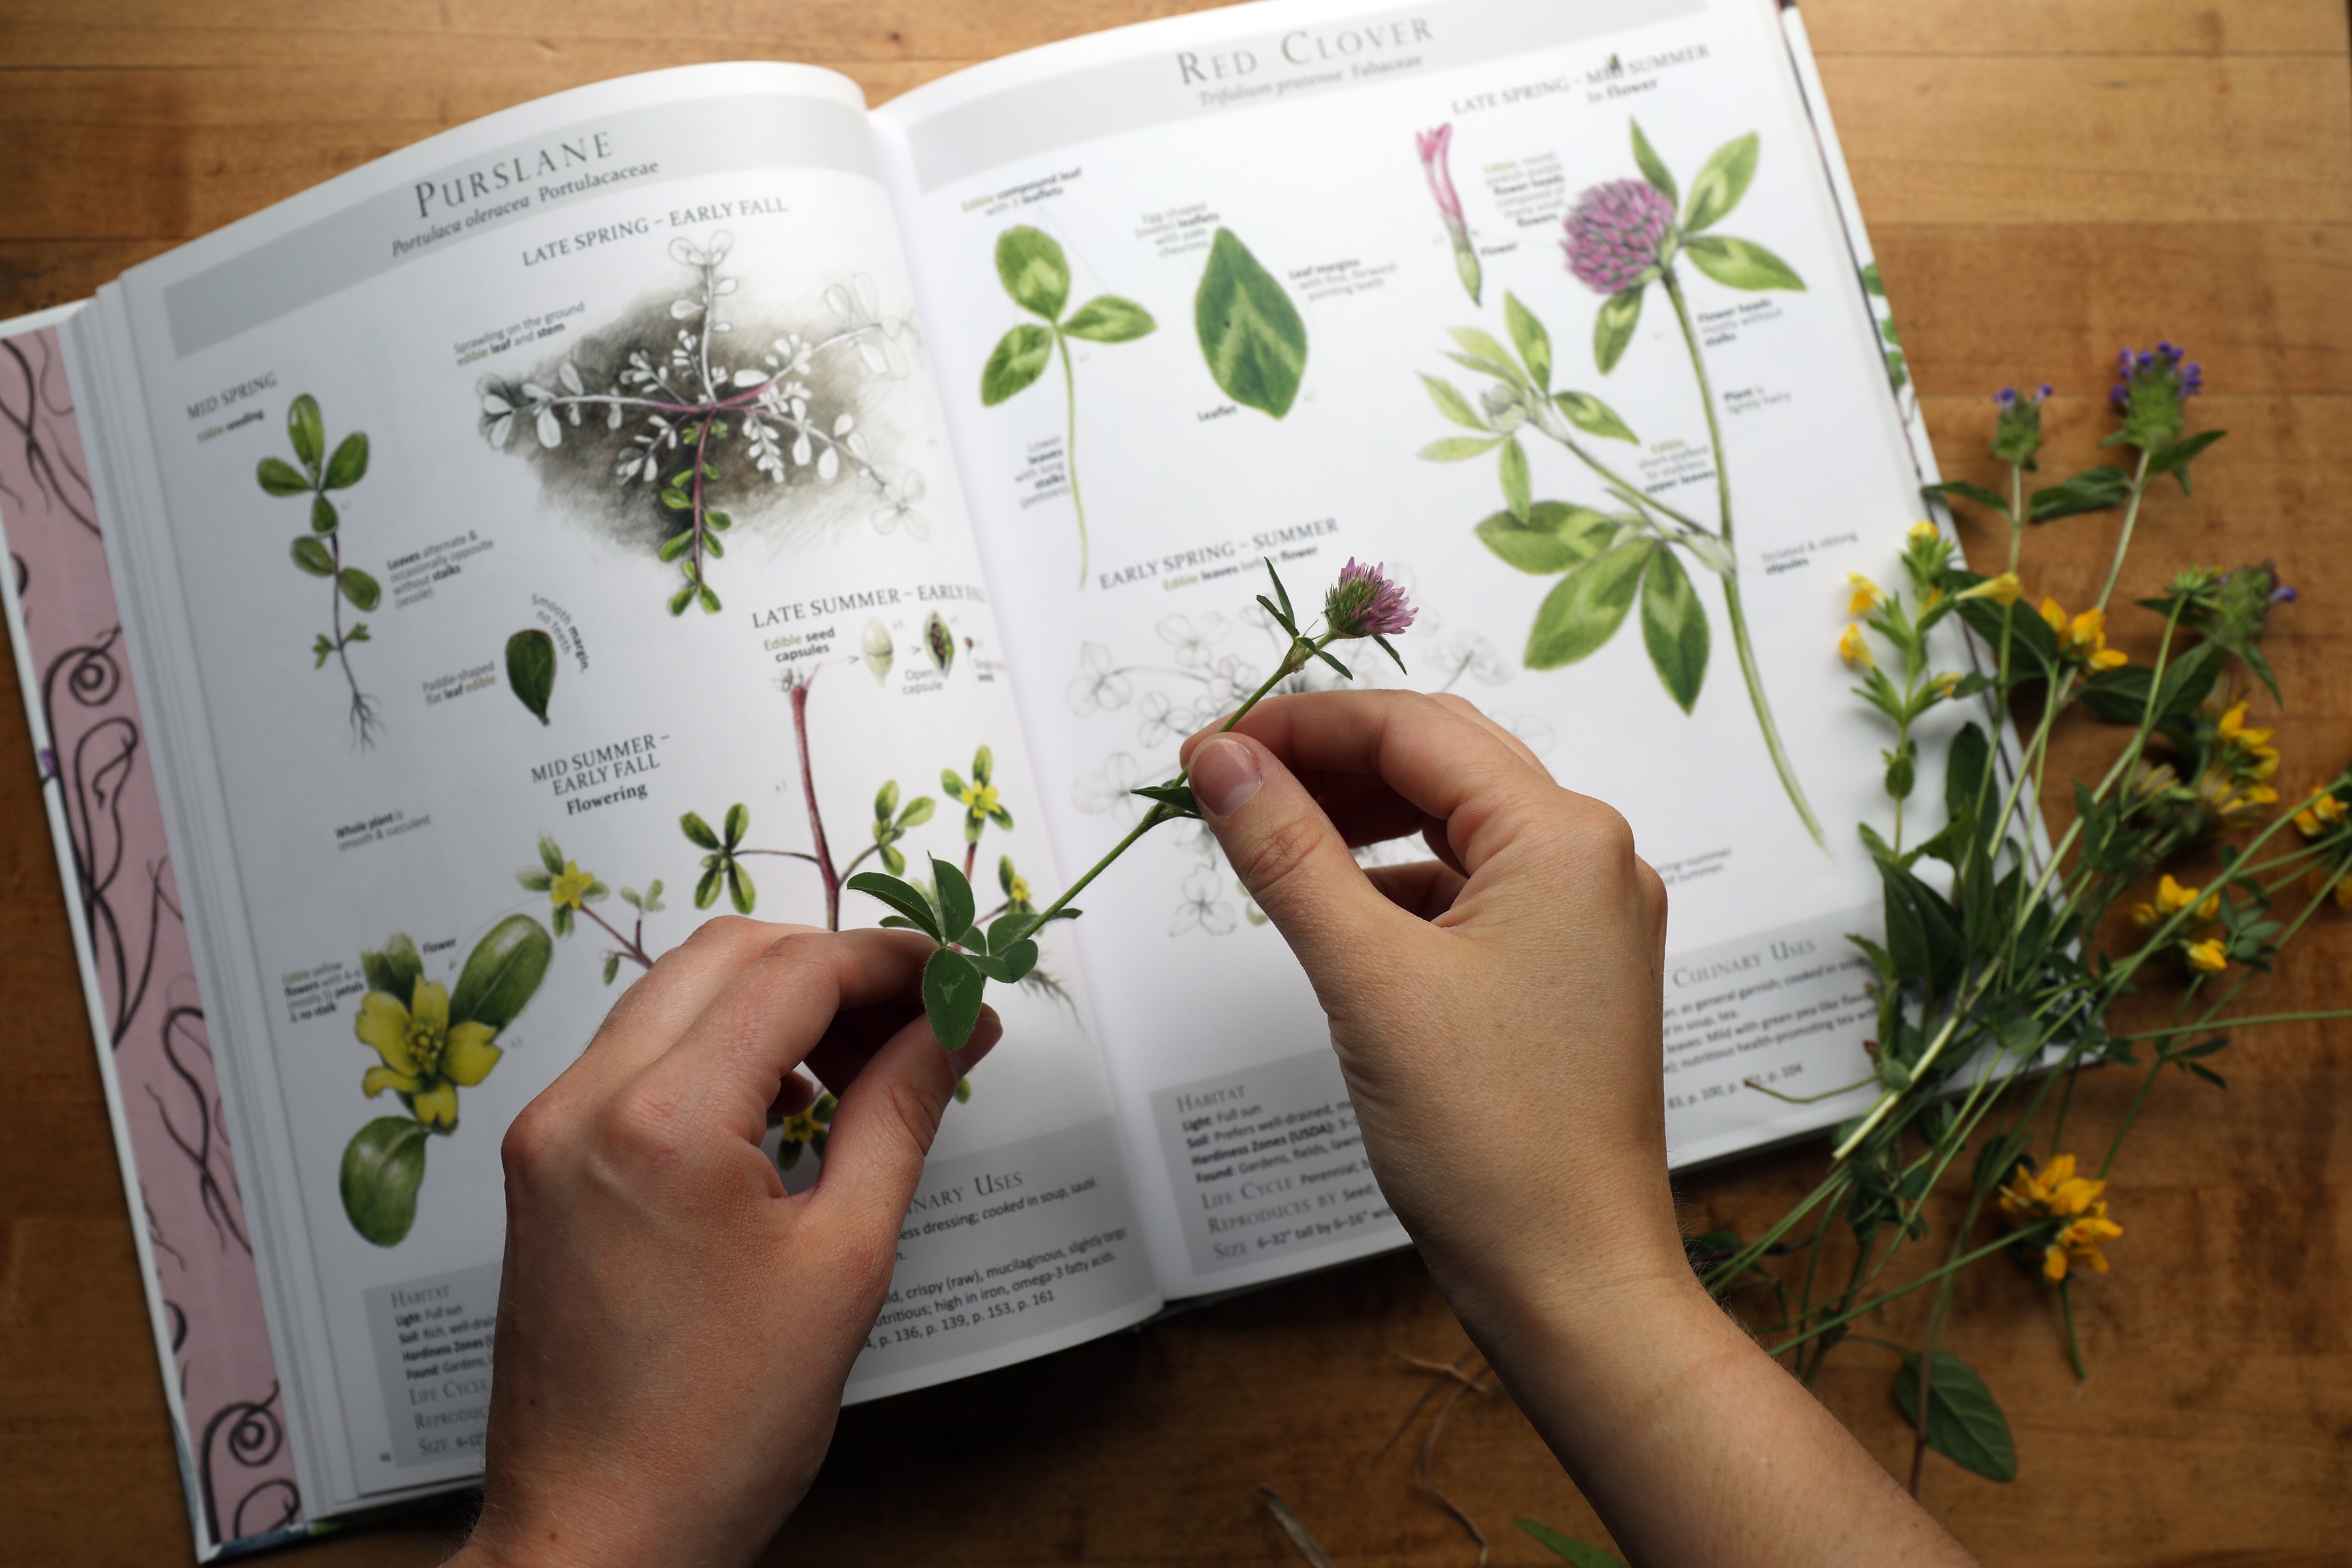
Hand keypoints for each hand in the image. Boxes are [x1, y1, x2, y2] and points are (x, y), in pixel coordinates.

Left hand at [454, 920, 996, 1567]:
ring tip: (866, 1064)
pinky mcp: (544, 1163)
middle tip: (924, 1016)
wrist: (600, 1537)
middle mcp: (584, 1105)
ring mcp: (550, 1131)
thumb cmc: (714, 1432)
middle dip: (838, 967)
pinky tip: (786, 1104)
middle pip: (728, 954)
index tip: (958, 981)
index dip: (893, 963)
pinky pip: (639, 1053)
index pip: (794, 974)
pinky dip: (721, 1047)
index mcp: (661, 1124)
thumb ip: (900, 1114)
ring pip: (678, 992)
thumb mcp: (846, 1261)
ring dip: (779, 1001)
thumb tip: (952, 1026)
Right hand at [1181, 690, 1682, 1331]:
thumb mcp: (1366, 977)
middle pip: (1442, 761)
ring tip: (1267, 838)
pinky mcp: (1567, 971)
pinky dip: (1396, 884)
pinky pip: (1472, 890)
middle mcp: (1593, 859)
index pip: (1415, 730)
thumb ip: (1286, 851)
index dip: (1302, 724)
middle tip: (1226, 781)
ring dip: (1360, 820)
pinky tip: (1336, 911)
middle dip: (1329, 761)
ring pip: (1455, 825)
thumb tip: (1220, 758)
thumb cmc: (1490, 1140)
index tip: (1209, 748)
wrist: (1571, 1279)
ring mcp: (1587, 918)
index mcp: (1564, 838)